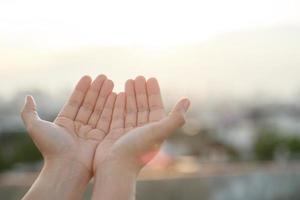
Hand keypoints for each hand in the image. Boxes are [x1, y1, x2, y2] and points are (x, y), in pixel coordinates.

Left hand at [21, 75, 113, 199]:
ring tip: (111, 82)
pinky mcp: (101, 137)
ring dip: (105, 95)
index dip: (81, 89)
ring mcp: (90, 132)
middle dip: (96, 90)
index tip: (88, 77)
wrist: (66, 167)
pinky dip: (111, 107)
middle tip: (104, 77)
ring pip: (99, 109)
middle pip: (89, 104)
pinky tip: (115, 95)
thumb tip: (28, 97)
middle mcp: (78, 126)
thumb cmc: (51, 148)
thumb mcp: (35, 127)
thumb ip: (29, 112)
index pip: (75, 102)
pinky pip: (107, 119)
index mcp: (64, 122)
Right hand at [92, 76, 189, 199]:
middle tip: (137, 77)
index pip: (155, 107)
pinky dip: (118, 105)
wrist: (115, 168)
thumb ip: (175, 117)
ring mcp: (128, 133)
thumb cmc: (138, 150)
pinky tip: (117, 94)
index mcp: (155, 130)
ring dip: (129, 96)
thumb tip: (187, 100)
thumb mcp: (159, 131)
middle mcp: (142, 131)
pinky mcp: (115, 134)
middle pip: (142, 106)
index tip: (150, 78)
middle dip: (140, 92)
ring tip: (128, 81)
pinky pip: (117, 115)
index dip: (154, 93)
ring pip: (130, 110)